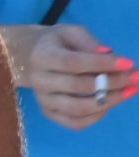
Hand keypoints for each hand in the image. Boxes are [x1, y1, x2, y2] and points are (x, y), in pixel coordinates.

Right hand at [4, 21, 130, 130]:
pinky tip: (110, 104)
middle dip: (112, 82)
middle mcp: (39, 81)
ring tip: (129, 91)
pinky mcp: (49, 113)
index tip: (128, 63)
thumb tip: (109, 55)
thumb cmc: (56, 43)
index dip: (102, 65)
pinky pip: (75, 123)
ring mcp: (43, 100)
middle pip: (78, 86)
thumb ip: (89, 43)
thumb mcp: (71, 33)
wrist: (28, 57)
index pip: (74, 63)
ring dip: (109, 101)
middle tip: (135, 77)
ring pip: (78, 108)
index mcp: (42, 56)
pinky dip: (97, 117)